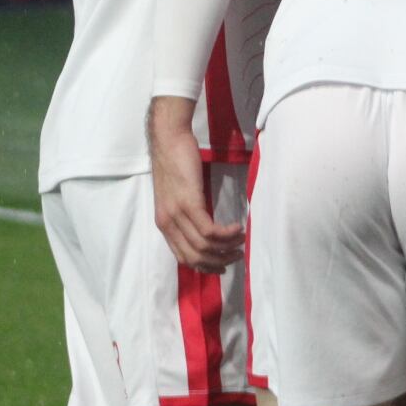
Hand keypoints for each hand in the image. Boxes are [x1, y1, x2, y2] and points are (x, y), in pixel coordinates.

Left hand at [148, 98, 244, 273]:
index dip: (204, 266)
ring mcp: (177, 214)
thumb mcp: (176, 194)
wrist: (168, 139)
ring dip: (227, 247)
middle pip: (194, 257)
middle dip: (218, 261)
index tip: (222, 265)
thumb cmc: (175, 162)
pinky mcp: (189, 202)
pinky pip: (209, 230)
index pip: (182, 257)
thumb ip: (186, 213)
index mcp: (164, 224)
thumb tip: (205, 226)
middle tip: (236, 255)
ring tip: (241, 240)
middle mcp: (167, 223)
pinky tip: (237, 227)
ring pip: (203, 245)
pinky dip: (226, 234)